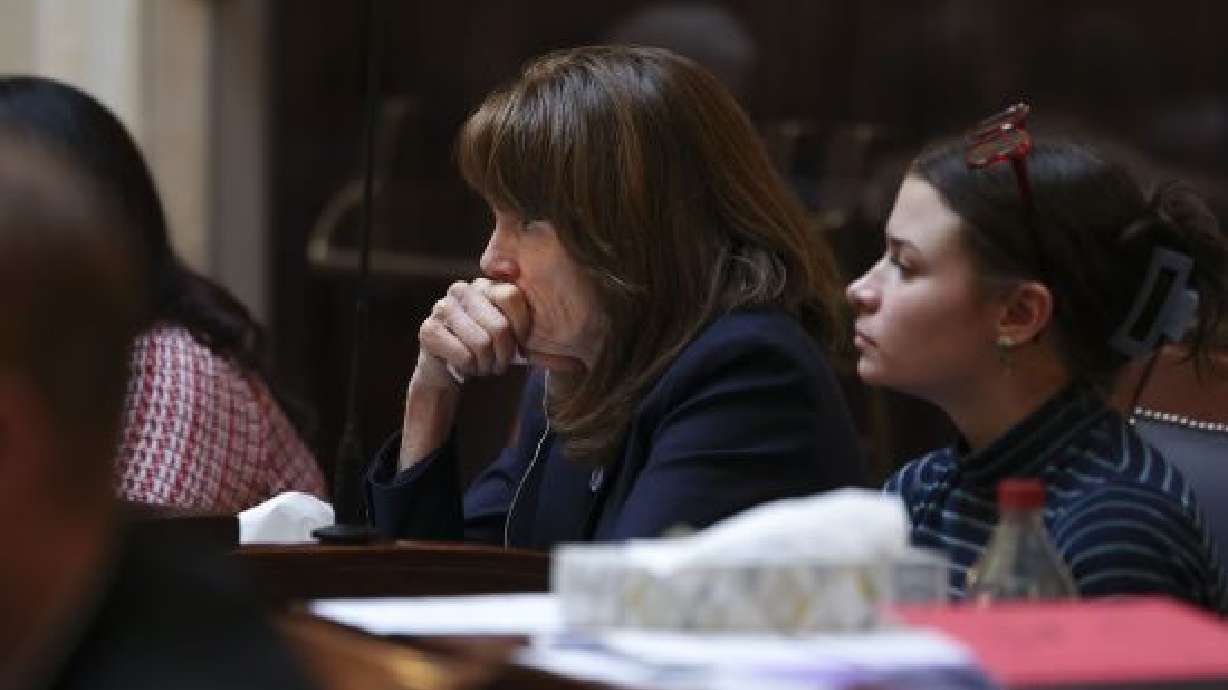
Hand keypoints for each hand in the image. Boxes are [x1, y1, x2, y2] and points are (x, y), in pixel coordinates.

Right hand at [413, 278, 530, 389]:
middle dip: (504, 354)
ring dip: (487, 364)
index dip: (520, 329)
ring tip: (482, 364)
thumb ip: (538, 335)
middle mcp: (462, 290)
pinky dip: (470, 368)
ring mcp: (442, 307)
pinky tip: (465, 366)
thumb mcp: (515, 338)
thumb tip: (567, 357)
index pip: (511, 297)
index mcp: (486, 285)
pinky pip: (464, 355)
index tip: (518, 344)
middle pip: (499, 326)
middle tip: (498, 362)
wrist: (449, 370)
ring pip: (481, 343)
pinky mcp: (429, 329)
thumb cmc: (488, 350)